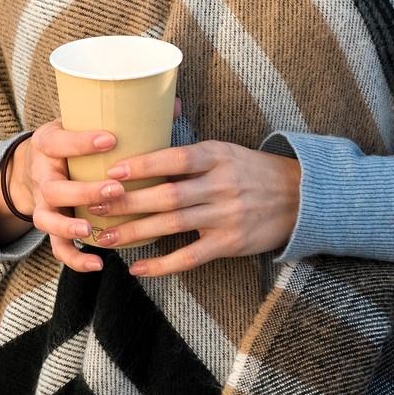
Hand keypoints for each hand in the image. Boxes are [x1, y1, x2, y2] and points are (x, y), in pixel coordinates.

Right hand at [0, 100, 191, 273]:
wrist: (36, 165)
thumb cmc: (70, 142)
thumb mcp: (82, 123)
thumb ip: (122, 117)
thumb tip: (174, 104)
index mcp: (48, 143)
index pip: (60, 142)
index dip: (82, 142)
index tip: (111, 139)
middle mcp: (41, 175)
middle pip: (54, 187)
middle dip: (85, 190)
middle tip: (115, 190)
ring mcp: (43, 204)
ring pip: (48, 219)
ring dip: (70, 226)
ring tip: (92, 230)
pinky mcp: (50, 226)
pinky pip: (57, 247)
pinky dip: (75, 258)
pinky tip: (97, 263)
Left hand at [78, 139, 300, 276]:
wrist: (298, 197)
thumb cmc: (250, 170)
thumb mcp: (224, 150)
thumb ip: (188, 150)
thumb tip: (150, 126)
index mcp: (216, 156)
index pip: (175, 157)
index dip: (143, 164)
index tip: (111, 170)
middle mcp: (220, 184)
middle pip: (167, 194)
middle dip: (128, 201)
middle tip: (95, 204)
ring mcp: (225, 215)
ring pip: (173, 225)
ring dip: (136, 232)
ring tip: (105, 237)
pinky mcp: (230, 243)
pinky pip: (191, 257)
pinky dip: (163, 264)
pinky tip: (138, 268)